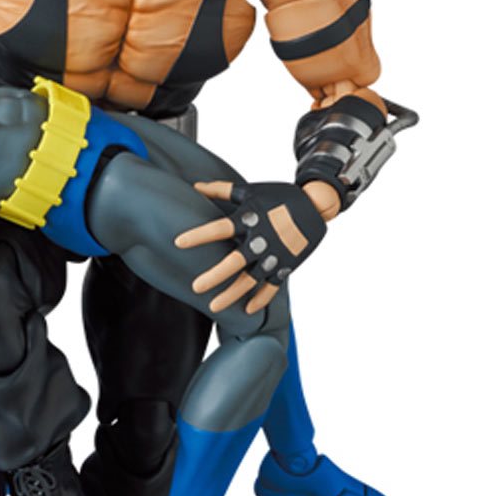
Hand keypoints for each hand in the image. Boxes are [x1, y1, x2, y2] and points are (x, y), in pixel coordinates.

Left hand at [175, 180, 327, 314]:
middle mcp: (262, 239)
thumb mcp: (251, 190)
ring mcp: (275, 255)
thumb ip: (222, 190)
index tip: (178, 243)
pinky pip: (272, 286)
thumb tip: (194, 186)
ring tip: (213, 307)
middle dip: (215, 275)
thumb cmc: (279, 196)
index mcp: (251, 219)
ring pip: (251, 280)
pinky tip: (246, 309)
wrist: (316, 204)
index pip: (220, 228)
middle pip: (235, 261)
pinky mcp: (287, 265)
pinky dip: (261, 299)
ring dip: (232, 294)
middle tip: (196, 288)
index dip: (199, 235)